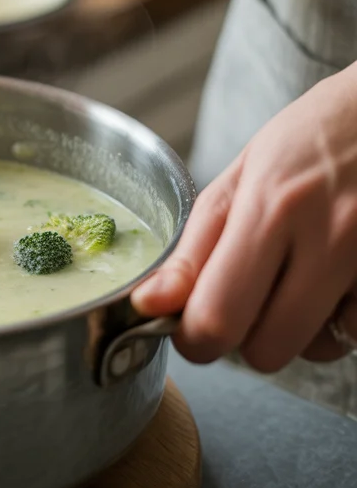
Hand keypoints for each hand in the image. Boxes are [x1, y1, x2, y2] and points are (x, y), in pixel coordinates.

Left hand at [131, 66, 356, 369]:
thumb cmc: (316, 137)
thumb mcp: (244, 173)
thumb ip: (196, 246)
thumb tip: (149, 303)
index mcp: (270, 205)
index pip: (216, 316)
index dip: (194, 337)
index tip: (191, 326)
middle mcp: (327, 236)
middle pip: (265, 350)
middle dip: (244, 339)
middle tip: (245, 302)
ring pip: (316, 350)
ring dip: (298, 331)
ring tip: (299, 279)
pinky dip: (342, 318)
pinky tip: (339, 277)